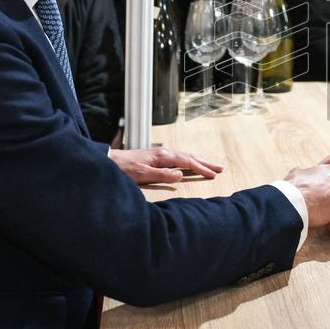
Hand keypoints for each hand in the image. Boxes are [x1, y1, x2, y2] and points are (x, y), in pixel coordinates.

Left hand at [109, 147, 223, 184]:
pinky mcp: (156, 157)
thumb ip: (163, 175)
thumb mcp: (143, 175)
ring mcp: (160, 153)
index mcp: (163, 156)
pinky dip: (188, 161)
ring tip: (209, 165)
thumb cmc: (125, 169)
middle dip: (205, 163)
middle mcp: (164, 152)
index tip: (213, 174)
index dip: (201, 168)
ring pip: (184, 156)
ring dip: (198, 161)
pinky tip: (189, 163)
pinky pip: (178, 158)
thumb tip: (180, 175)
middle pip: (189, 156)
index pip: (187, 162)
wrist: (110, 161)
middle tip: (219, 168)